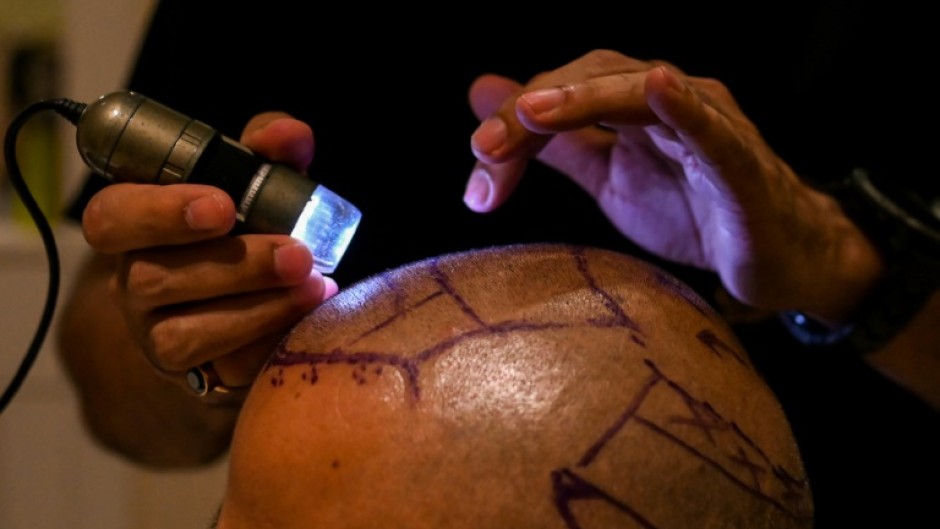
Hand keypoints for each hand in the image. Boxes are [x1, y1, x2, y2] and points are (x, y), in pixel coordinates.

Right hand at [80, 113, 336, 389]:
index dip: (160, 212)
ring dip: (257, 308)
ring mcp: (157, 336)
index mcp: (136, 228)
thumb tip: (289, 135)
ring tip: (313, 286)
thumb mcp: (252, 184)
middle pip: (153, 278)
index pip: (112, 218)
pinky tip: (308, 320)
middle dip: (233, 266)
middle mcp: (135, 283)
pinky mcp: (196, 377)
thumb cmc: (242, 233)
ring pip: (183, 333)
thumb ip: (267, 154)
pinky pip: (225, 370)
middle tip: (295, 254)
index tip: (224, 206)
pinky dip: (270, 343)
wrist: (241, 312)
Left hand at [465, 50, 882, 322]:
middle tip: (485, 149)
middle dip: (531, 114)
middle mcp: (667, 100)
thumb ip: (552, 144)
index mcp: (629, 105)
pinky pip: (712, 128)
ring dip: (584, 97)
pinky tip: (657, 88)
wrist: (771, 257)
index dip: (514, 127)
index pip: (559, 97)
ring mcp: (707, 123)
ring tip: (536, 111)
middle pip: (589, 82)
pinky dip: (684, 107)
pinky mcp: (741, 161)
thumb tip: (485, 99)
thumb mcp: (607, 177)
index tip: (478, 178)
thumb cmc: (694, 208)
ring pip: (640, 92)